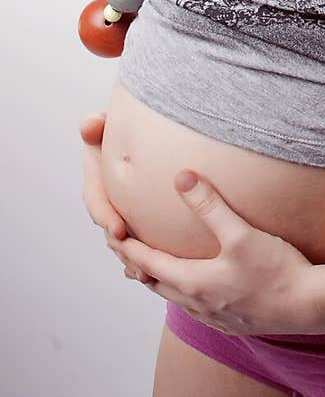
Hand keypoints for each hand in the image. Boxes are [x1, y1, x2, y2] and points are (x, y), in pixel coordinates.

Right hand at [80, 112, 152, 283]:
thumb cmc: (136, 122)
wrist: (162, 131)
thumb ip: (99, 123)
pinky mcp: (147, 220)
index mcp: (100, 178)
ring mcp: (128, 211)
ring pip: (126, 243)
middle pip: (111, 229)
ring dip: (135, 260)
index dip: (105, 216)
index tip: (120, 230)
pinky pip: (145, 244)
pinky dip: (150, 259)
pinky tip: (159, 274)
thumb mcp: (114, 122)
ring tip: (147, 275)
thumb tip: (88, 125)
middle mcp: (111, 198)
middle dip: (122, 249)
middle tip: (138, 263)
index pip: (96, 200)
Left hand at [105, 171, 324, 337]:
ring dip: (160, 280)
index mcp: (193, 282)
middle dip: (137, 265)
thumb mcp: (241, 233)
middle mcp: (198, 304)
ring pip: (175, 298)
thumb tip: (181, 176)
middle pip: (155, 284)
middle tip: (124, 248)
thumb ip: (209, 205)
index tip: (110, 234)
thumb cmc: (276, 270)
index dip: (126, 248)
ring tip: (153, 267)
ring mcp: (215, 317)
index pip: (146, 264)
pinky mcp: (233, 322)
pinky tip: (197, 286)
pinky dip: (184, 292)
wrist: (311, 305)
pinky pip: (196, 308)